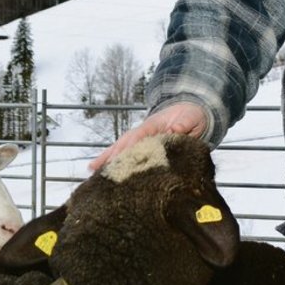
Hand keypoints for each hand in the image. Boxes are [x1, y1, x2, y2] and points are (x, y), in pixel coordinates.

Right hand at [88, 102, 207, 170]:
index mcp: (153, 125)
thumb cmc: (191, 116)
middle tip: (98, 169)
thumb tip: (175, 129)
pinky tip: (102, 171)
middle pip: (123, 143)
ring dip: (107, 160)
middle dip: (112, 156)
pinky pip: (126, 155)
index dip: (130, 146)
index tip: (121, 157)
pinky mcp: (143, 148)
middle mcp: (143, 132)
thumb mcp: (191, 118)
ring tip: (92, 172)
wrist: (192, 112)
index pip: (139, 136)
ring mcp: (141, 139)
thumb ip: (184, 124)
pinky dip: (114, 162)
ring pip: (120, 149)